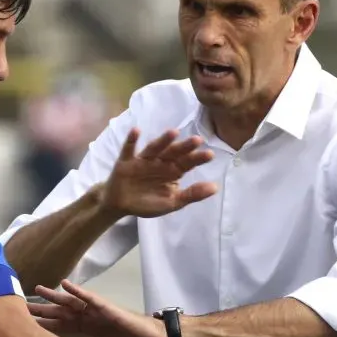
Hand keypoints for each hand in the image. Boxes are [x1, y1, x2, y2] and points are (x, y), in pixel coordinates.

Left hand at [30, 279, 165, 336]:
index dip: (43, 325)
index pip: (61, 327)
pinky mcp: (108, 308)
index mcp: (88, 330)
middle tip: (20, 306)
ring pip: (71, 302)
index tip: (24, 325)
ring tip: (37, 290)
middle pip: (60, 313)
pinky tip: (65, 284)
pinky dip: (78, 291)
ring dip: (54, 296)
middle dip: (42, 310)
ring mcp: (97, 312)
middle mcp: (89, 319)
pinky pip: (90, 297)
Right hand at [100, 128, 216, 217]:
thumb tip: (216, 188)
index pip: (187, 163)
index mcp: (172, 171)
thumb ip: (192, 194)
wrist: (121, 205)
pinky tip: (136, 131)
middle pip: (173, 152)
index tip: (209, 155)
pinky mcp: (126, 161)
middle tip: (196, 140)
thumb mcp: (172, 202)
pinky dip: (131, 140)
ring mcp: (143, 160)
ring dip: (163, 140)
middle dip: (184, 147)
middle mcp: (160, 162)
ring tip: (173, 132)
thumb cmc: (148, 202)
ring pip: (154, 148)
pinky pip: (129, 149)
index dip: (197, 158)